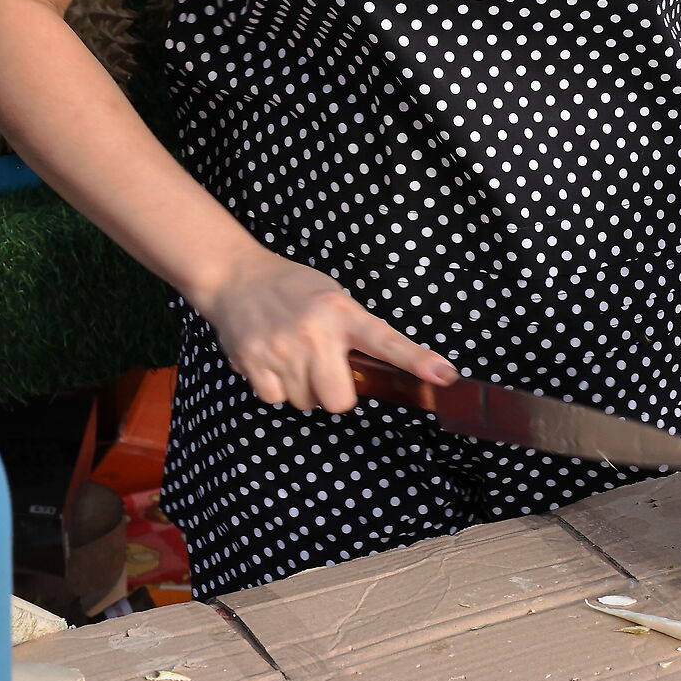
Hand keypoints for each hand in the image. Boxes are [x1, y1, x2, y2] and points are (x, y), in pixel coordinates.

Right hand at [199, 251, 456, 414]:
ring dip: (303, 389)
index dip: (418, 361)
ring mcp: (281, 350)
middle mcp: (314, 332)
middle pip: (340, 400)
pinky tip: (272, 361)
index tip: (445, 376)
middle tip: (325, 369)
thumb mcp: (333, 297)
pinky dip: (275, 388)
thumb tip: (377, 372)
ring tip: (293, 357)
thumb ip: (354, 331)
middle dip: (335, 393)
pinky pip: (275, 399)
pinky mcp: (253, 363)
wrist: (236, 277)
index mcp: (342, 312)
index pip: (388, 341)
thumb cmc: (291, 289)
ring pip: (306, 402)